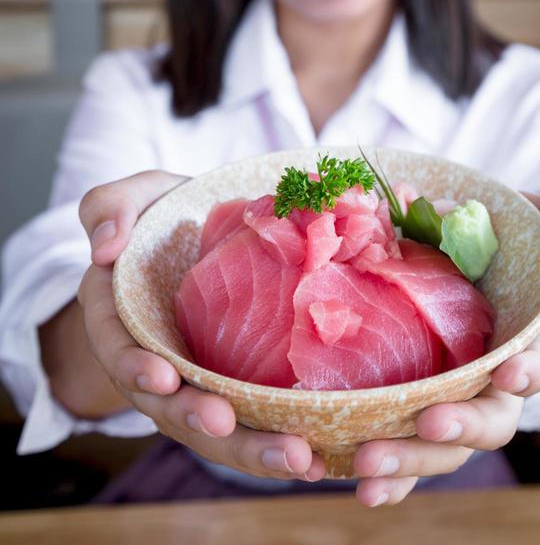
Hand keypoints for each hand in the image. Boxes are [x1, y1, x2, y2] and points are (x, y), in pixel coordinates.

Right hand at [78, 170, 324, 481]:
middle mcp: (154, 361)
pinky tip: (319, 460)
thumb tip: (103, 248)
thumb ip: (109, 207)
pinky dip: (280, 444)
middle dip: (195, 420)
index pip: (117, 349)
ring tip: (295, 458)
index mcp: (119, 319)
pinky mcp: (238, 386)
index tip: (163, 378)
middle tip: (224, 424)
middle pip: (167, 406)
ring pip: (214, 429)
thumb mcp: (138, 196)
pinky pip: (253, 422)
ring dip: (249, 450)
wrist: (209, 232)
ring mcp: (198, 380)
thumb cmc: (169, 213)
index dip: (134, 368)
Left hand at [352, 194, 539, 506]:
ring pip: (445, 447)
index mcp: (524, 339)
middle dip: (463, 426)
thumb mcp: (532, 217)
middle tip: (430, 423)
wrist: (451, 251)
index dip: (528, 369)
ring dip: (412, 461)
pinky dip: (392, 478)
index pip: (537, 361)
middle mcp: (492, 381)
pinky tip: (362, 487)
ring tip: (371, 462)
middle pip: (490, 419)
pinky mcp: (414, 411)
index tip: (508, 369)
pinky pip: (407, 452)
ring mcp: (453, 400)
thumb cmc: (499, 239)